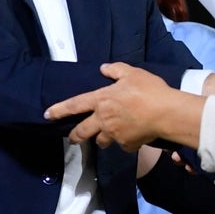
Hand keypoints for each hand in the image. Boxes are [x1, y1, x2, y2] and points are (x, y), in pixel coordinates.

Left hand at [44, 62, 193, 149]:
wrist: (166, 113)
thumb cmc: (148, 90)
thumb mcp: (132, 73)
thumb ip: (116, 70)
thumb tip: (104, 68)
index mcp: (100, 100)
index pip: (74, 105)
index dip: (59, 110)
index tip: (47, 115)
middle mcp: (103, 119)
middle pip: (82, 131)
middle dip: (75, 136)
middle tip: (73, 138)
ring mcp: (114, 134)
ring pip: (101, 141)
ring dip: (101, 139)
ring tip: (105, 137)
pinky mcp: (127, 144)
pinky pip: (122, 145)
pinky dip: (125, 142)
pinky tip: (131, 137)